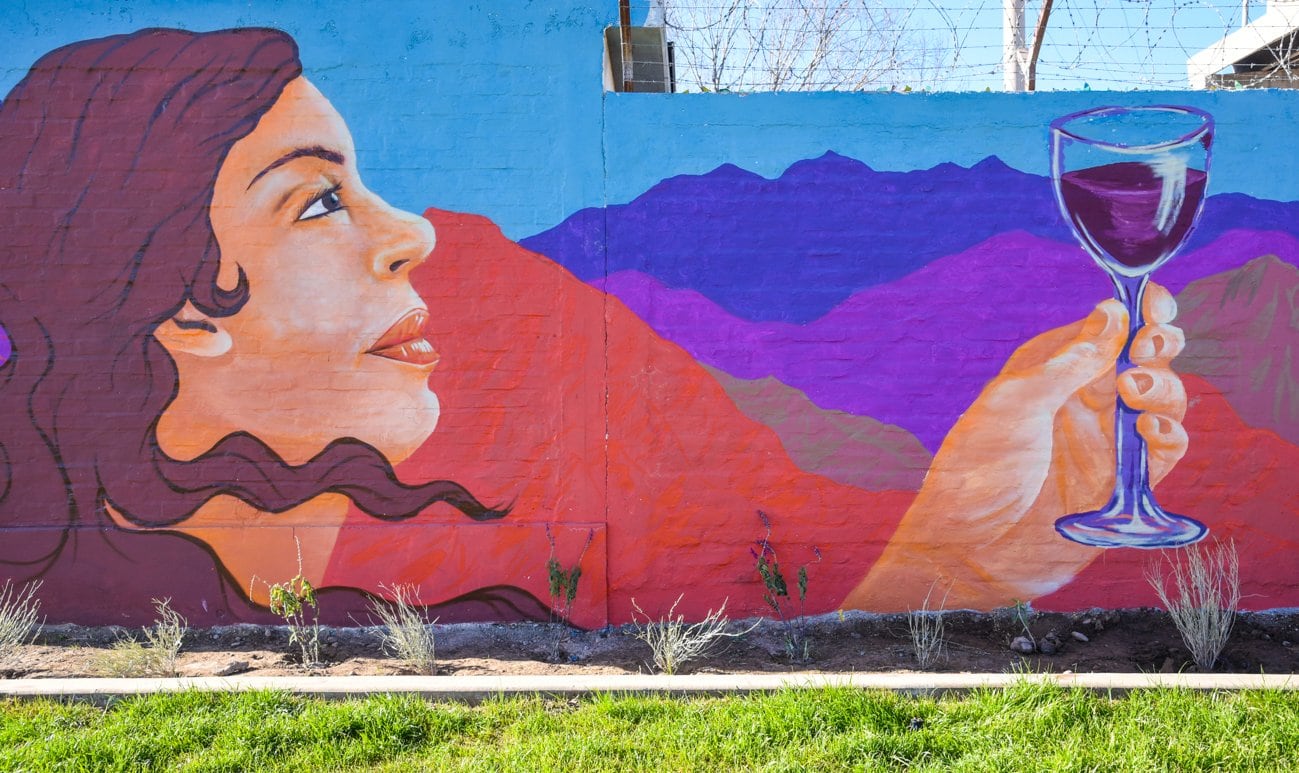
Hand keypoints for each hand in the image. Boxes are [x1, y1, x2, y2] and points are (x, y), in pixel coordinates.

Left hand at [844, 283, 1187, 610]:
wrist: (968, 549)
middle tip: (1148, 347)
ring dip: (1163, 386)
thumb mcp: (1013, 405)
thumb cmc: (975, 471)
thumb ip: (1066, 363)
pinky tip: (1150, 428)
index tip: (1154, 302)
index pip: (1106, 328)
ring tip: (1134, 390)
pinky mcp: (1123, 483)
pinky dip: (1170, 433)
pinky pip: (1166, 450)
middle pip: (1144, 358)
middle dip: (1159, 342)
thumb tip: (1110, 311)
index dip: (1137, 311)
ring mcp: (1105, 441)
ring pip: (1162, 399)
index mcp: (1051, 371)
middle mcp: (1082, 400)